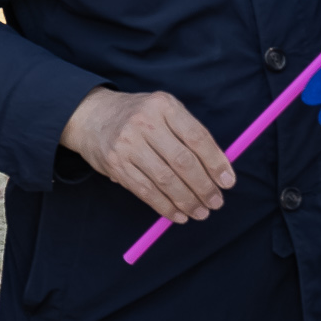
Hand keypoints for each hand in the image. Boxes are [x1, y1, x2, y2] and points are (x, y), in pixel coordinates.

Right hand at [59, 87, 233, 222]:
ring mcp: (128, 144)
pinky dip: (165, 207)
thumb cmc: (139, 115)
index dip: (216, 162)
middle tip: (216, 202)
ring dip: (187, 201)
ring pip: (165, 180)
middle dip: (203, 187)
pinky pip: (145, 191)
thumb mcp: (164, 111)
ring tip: (200, 212)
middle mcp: (145, 122)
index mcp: (164, 105)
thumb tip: (219, 168)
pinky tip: (178, 214)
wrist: (92, 116)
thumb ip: (189, 133)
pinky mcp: (116, 164)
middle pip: (182, 161)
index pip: (197, 137)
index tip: (228, 182)